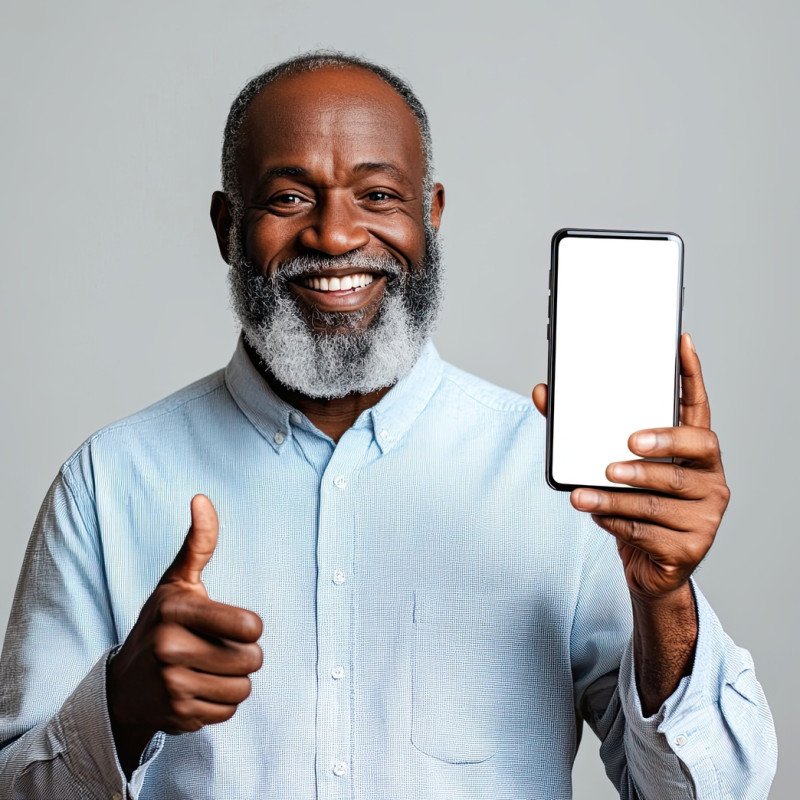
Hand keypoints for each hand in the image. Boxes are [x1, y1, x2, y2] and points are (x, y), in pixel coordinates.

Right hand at [107, 495, 262, 773]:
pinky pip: (229, 711)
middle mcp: (169, 648)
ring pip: (243, 688)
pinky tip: (197, 689)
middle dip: (244, 655)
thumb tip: (201, 499)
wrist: (123, 686)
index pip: (248, 625)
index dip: (250, 626)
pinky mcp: (177, 716)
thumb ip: (198, 544)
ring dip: (234, 680)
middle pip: (251, 659)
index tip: (236, 624)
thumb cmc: (160, 624)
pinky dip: (220, 702)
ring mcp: (171, 686)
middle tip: (217, 648)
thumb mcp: (176, 583)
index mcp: (175, 610)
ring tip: (207, 668)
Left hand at [533, 333, 729, 599]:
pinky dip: (616, 521)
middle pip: (695, 450)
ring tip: (582, 493)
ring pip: (661, 498)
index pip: (698, 407)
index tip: (681, 343)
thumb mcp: (608, 467)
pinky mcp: (692, 548)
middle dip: (659, 445)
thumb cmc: (631, 506)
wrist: (650, 568)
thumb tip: (541, 393)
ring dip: (616, 495)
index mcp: (693, 452)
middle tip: (624, 446)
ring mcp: (706, 515)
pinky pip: (648, 530)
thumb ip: (579, 432)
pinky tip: (595, 515)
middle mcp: (709, 478)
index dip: (692, 375)